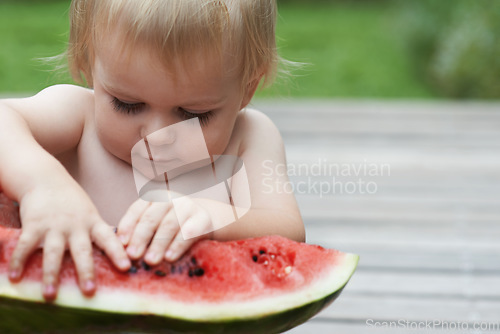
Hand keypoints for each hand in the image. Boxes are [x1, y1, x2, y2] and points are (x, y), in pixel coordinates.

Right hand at [8, 183, 130, 300]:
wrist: (46, 179)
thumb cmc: (72, 202)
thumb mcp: (90, 214)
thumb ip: (98, 233)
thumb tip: (118, 252)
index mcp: (92, 223)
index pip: (109, 239)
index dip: (117, 252)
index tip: (126, 266)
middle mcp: (75, 226)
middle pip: (82, 251)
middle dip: (86, 271)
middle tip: (89, 291)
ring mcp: (54, 226)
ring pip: (53, 253)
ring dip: (51, 274)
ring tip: (49, 295)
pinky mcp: (33, 225)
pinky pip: (25, 246)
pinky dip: (19, 262)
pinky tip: (14, 277)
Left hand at [117, 197, 213, 264]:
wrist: (204, 221)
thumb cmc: (171, 227)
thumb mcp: (154, 224)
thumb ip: (139, 233)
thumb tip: (119, 251)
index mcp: (153, 198)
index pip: (136, 210)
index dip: (127, 226)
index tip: (120, 244)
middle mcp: (170, 198)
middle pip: (151, 217)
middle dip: (140, 238)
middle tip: (132, 256)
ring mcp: (187, 206)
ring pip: (170, 225)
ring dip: (158, 244)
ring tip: (150, 261)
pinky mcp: (203, 218)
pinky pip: (189, 232)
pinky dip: (178, 245)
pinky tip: (170, 257)